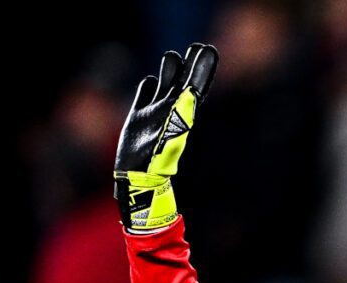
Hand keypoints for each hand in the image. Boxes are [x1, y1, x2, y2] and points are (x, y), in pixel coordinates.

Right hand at [113, 42, 217, 231]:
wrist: (140, 173)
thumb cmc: (161, 148)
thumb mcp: (178, 117)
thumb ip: (189, 92)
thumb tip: (201, 70)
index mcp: (184, 110)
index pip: (197, 83)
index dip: (202, 67)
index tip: (208, 50)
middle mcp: (172, 110)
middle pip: (183, 81)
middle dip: (189, 64)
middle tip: (197, 47)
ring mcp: (155, 113)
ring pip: (164, 85)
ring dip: (170, 71)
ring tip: (173, 56)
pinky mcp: (138, 118)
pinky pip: (145, 96)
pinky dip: (149, 87)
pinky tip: (151, 82)